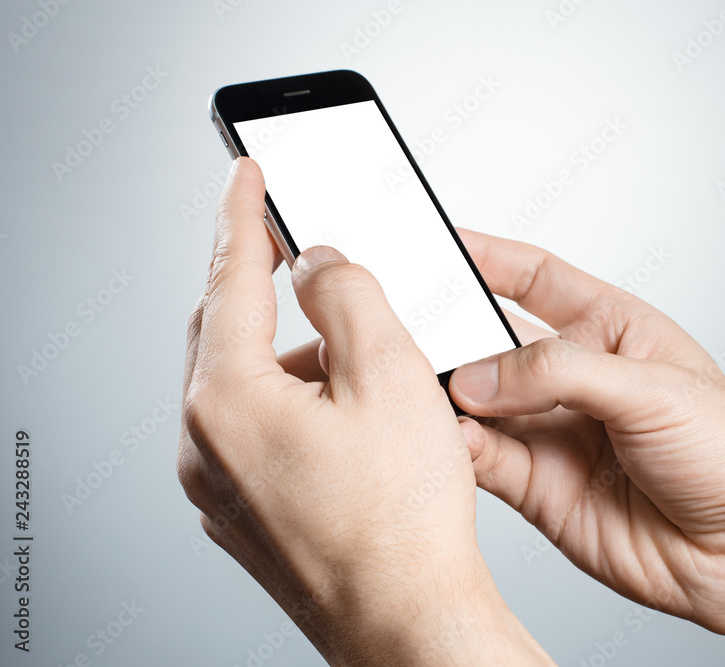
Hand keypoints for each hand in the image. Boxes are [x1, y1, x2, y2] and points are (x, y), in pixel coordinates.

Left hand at [176, 159, 551, 665]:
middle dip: (264, 286)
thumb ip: (347, 294)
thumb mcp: (389, 374)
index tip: (246, 173)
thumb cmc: (404, 522)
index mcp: (228, 401)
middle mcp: (206, 446)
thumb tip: (320, 262)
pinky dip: (290, 403)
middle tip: (307, 261)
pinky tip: (345, 417)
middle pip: (223, 331)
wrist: (408, 623)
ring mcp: (220, 487)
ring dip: (289, 355)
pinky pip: (254, 431)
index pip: (229, 276)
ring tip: (359, 362)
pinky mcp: (245, 513)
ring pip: (241, 385)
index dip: (242, 213)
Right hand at [448, 229, 724, 635]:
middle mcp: (577, 381)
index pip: (536, 280)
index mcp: (613, 331)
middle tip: (417, 328)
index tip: (439, 243)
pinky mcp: (540, 489)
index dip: (487, 258)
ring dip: (451, 397)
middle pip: (496, 343)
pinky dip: (461, 449)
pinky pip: (486, 460)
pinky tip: (453, 437)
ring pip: (481, 405)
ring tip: (428, 388)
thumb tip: (482, 375)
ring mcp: (555, 435)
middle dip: (455, 333)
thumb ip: (560, 373)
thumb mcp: (653, 389)